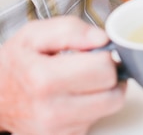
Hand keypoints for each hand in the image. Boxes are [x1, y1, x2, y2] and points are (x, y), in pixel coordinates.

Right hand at [0, 17, 125, 134]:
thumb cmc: (16, 63)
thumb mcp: (34, 34)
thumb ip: (71, 30)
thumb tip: (102, 39)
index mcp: (43, 79)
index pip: (104, 69)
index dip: (105, 56)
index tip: (96, 53)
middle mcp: (51, 110)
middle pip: (113, 94)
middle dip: (110, 75)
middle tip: (94, 67)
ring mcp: (56, 130)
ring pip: (110, 108)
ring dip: (105, 92)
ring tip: (85, 81)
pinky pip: (96, 120)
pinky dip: (92, 107)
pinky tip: (75, 96)